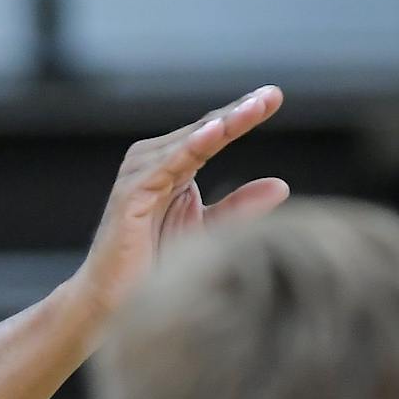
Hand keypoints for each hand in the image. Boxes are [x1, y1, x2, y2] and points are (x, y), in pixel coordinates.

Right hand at [66, 86, 289, 317]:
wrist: (115, 304)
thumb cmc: (156, 266)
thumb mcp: (210, 231)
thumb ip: (241, 207)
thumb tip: (282, 185)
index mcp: (174, 166)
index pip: (214, 133)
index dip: (243, 115)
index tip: (274, 97)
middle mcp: (155, 162)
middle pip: (204, 129)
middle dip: (239, 111)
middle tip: (272, 95)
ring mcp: (140, 175)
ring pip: (189, 141)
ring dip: (222, 123)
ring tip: (254, 107)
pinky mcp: (131, 193)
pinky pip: (167, 164)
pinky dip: (191, 147)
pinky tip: (216, 132)